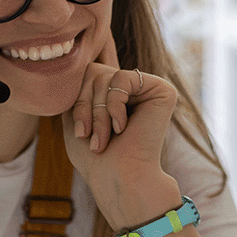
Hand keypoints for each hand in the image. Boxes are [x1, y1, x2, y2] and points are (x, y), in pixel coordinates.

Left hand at [61, 32, 180, 227]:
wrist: (117, 177)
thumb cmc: (94, 157)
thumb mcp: (74, 116)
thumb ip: (77, 87)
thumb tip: (80, 58)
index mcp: (113, 94)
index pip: (86, 72)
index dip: (77, 96)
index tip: (79, 131)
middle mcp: (132, 89)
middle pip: (92, 71)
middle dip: (84, 105)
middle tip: (88, 136)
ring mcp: (148, 88)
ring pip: (105, 75)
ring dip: (97, 110)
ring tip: (103, 138)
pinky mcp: (162, 90)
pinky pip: (123, 78)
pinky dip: (114, 103)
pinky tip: (122, 127)